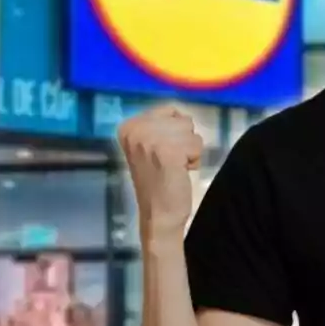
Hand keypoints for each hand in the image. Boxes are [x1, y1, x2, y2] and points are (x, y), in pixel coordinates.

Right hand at [118, 105, 204, 237]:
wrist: (158, 215)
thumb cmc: (157, 182)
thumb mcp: (149, 146)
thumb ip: (160, 126)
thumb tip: (181, 115)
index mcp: (128, 126)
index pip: (170, 110)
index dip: (175, 133)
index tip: (162, 153)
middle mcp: (136, 129)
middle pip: (182, 120)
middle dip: (183, 142)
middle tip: (170, 163)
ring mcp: (150, 139)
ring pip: (191, 132)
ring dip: (190, 151)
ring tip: (175, 168)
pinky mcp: (167, 152)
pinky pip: (196, 145)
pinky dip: (194, 160)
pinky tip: (181, 172)